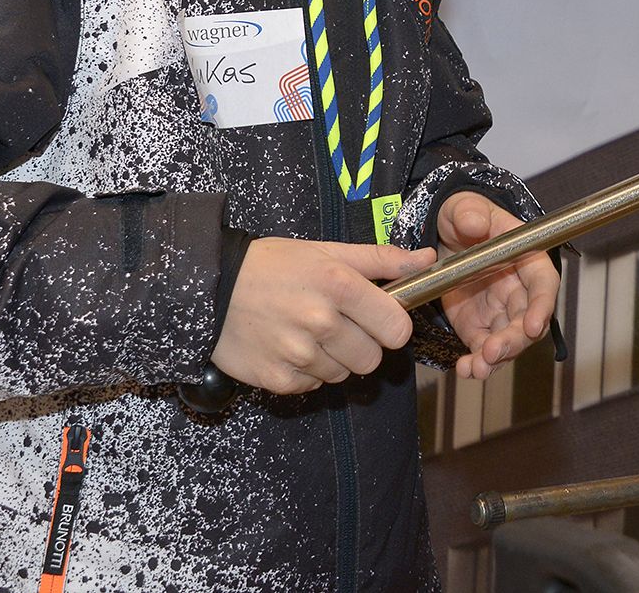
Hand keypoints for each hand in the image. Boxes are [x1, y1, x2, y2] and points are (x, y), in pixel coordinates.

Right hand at [210, 238, 433, 394]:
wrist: (211, 287)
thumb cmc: (273, 265)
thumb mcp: (327, 251)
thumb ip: (381, 259)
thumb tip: (427, 260)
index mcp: (339, 285)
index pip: (397, 329)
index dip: (391, 325)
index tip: (377, 318)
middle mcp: (322, 321)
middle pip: (373, 358)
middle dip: (362, 344)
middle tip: (337, 324)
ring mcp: (299, 354)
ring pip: (343, 374)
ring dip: (332, 358)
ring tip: (306, 332)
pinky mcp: (278, 379)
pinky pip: (312, 386)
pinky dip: (305, 371)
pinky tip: (287, 347)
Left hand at [434, 193, 558, 380]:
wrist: (442, 234)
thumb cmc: (465, 215)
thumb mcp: (464, 206)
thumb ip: (469, 212)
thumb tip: (473, 223)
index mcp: (526, 259)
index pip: (543, 284)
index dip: (541, 306)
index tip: (533, 325)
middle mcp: (519, 290)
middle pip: (527, 322)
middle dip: (513, 340)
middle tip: (493, 351)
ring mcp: (499, 312)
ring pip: (508, 342)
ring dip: (496, 359)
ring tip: (477, 369)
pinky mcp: (478, 327)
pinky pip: (482, 350)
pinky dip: (476, 363)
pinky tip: (465, 370)